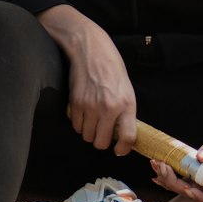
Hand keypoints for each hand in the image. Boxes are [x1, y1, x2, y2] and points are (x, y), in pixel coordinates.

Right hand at [38, 6, 137, 154]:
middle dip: (102, 141)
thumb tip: (122, 135)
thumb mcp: (126, 90)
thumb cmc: (112, 69)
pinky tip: (84, 113)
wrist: (91, 50)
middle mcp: (108, 108)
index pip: (127, 137)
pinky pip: (76, 126)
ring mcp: (90, 107)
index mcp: (126, 104)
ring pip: (87, 137)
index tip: (119, 150)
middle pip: (101, 142)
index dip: (123, 149)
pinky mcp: (75, 103)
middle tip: (104, 133)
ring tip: (94, 121)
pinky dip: (79, 124)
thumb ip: (125, 112)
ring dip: (90, 133)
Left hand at [150, 109, 202, 201]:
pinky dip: (170, 175)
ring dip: (169, 180)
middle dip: (176, 184)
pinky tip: (158, 168)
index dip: (201, 198)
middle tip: (163, 167)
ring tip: (157, 164)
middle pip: (196, 193)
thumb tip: (200, 158)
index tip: (187, 188)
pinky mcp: (198, 171)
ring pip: (186, 187)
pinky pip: (183, 179)